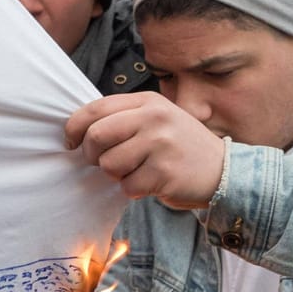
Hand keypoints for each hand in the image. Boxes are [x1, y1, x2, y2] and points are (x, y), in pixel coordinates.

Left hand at [68, 93, 226, 208]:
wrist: (222, 170)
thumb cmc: (179, 146)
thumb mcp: (157, 119)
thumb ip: (123, 118)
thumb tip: (78, 129)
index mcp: (148, 101)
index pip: (95, 108)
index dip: (74, 127)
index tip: (71, 142)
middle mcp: (154, 118)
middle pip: (96, 136)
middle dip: (92, 155)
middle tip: (103, 162)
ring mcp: (160, 144)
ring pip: (109, 164)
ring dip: (116, 175)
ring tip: (136, 171)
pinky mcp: (164, 172)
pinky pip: (127, 186)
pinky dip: (133, 190)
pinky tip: (150, 182)